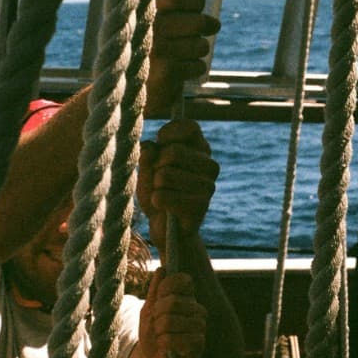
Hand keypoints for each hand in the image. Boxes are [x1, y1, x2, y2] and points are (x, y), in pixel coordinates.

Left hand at [137, 119, 218, 251]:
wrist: (167, 231)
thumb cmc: (157, 193)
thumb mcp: (146, 170)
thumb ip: (147, 156)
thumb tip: (149, 148)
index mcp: (201, 150)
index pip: (189, 126)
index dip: (167, 134)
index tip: (159, 145)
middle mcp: (210, 165)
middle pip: (172, 151)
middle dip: (156, 166)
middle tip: (158, 179)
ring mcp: (208, 185)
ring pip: (164, 175)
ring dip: (154, 187)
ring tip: (162, 194)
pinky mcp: (201, 206)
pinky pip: (163, 196)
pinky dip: (155, 201)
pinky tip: (164, 208)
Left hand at [138, 268, 207, 357]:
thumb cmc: (154, 337)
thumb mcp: (148, 312)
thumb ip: (154, 291)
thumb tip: (162, 269)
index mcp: (187, 298)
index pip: (183, 279)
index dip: (165, 289)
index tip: (157, 302)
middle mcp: (197, 309)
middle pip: (171, 301)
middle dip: (156, 315)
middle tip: (156, 325)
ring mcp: (200, 325)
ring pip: (170, 320)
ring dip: (159, 331)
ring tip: (160, 337)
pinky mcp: (199, 343)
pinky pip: (176, 337)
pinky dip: (164, 343)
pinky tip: (165, 348)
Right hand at [145, 0, 219, 117]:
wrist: (127, 95)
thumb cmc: (147, 58)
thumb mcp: (153, 31)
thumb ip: (174, 17)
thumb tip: (211, 20)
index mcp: (146, 14)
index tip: (198, 7)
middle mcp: (149, 29)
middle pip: (197, 21)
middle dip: (207, 26)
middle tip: (210, 29)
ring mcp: (158, 50)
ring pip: (201, 45)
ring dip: (198, 52)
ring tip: (184, 56)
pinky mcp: (167, 71)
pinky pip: (198, 65)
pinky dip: (194, 69)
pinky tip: (180, 73)